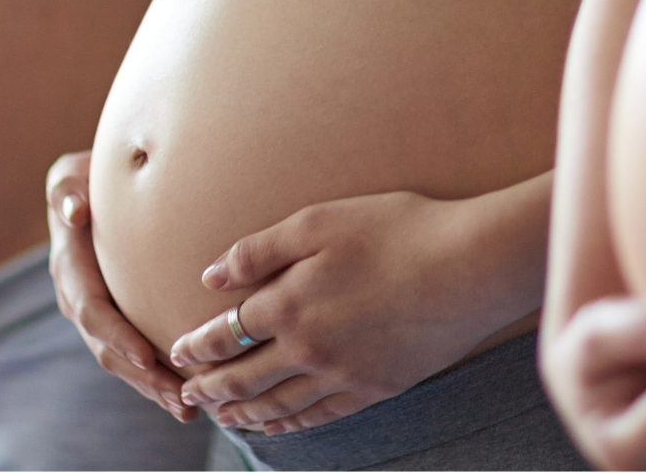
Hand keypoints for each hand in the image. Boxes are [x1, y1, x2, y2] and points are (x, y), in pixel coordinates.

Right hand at [45, 151, 196, 421]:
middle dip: (144, 378)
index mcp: (69, 270)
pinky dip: (157, 378)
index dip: (118, 336)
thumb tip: (74, 212)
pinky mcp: (116, 320)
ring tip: (188, 409)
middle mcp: (78, 300)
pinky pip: (134, 355)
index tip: (148, 357)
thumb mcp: (69, 177)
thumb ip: (67, 192)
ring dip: (153, 388)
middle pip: (109, 350)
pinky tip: (187, 395)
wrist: (86, 190)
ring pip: (122, 362)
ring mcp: (96, 316)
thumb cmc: (83, 179)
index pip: (92, 310)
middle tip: (180, 398)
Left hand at [169, 191, 502, 434]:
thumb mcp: (319, 222)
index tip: (178, 352)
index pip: (227, 333)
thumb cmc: (396, 230)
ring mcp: (344, 374)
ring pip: (279, 404)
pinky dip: (291, 424)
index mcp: (289, 304)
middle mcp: (309, 349)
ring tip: (223, 415)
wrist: (467, 266)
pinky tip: (279, 424)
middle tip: (188, 394)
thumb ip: (259, 251)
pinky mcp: (377, 388)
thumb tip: (211, 275)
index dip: (198, 345)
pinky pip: (321, 416)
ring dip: (244, 411)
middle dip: (211, 387)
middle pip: (245, 377)